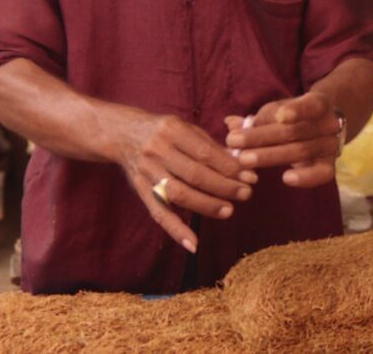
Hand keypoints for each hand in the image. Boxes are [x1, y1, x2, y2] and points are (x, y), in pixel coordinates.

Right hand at [115, 110, 256, 252]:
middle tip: (246, 193)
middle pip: (194, 174)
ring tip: (229, 210)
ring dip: (206, 205)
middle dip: (223, 187)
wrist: (122, 134)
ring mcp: (147, 172)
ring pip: (178, 194)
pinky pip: (159, 213)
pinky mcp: (140, 190)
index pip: (205, 152)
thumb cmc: (163, 131)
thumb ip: (212, 145)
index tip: (249, 177)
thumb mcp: (185, 127)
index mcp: (172, 129)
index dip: (229, 167)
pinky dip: (176, 231)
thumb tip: (241, 164)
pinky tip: (193, 244)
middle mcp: (157, 150)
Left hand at [224, 92, 342, 188]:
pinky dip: (305, 178)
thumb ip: (257, 119)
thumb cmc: (293, 117)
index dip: (296, 110)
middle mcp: (329, 124)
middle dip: (262, 137)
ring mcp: (331, 146)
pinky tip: (286, 178)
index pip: (311, 105)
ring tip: (244, 160)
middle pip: (295, 132)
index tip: (280, 116)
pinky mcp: (329, 166)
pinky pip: (321, 174)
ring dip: (270, 156)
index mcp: (318, 104)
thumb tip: (230, 123)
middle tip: (234, 142)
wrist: (321, 129)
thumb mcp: (277, 112)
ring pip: (301, 152)